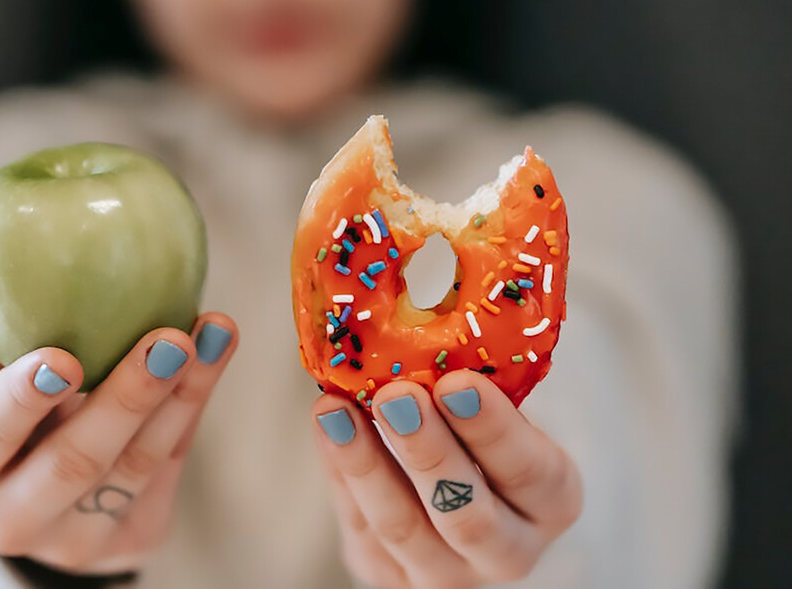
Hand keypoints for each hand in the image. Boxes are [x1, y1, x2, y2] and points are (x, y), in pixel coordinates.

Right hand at [0, 313, 237, 573]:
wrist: (27, 495)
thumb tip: (24, 241)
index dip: (21, 400)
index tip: (62, 356)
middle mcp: (9, 521)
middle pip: (74, 462)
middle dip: (127, 399)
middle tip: (168, 339)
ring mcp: (73, 543)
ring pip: (136, 467)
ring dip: (181, 395)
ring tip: (212, 333)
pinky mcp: (131, 541)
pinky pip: (169, 468)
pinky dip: (192, 406)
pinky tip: (213, 354)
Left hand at [314, 371, 582, 588]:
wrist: (458, 496)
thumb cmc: (483, 436)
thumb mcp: (499, 410)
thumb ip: (477, 384)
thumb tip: (424, 316)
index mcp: (551, 502)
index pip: (531, 473)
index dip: (494, 430)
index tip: (457, 382)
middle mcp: (508, 552)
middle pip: (467, 516)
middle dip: (428, 452)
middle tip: (396, 395)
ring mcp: (447, 574)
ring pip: (402, 529)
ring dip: (365, 464)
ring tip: (336, 409)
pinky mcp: (390, 577)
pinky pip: (360, 529)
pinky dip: (340, 473)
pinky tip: (327, 425)